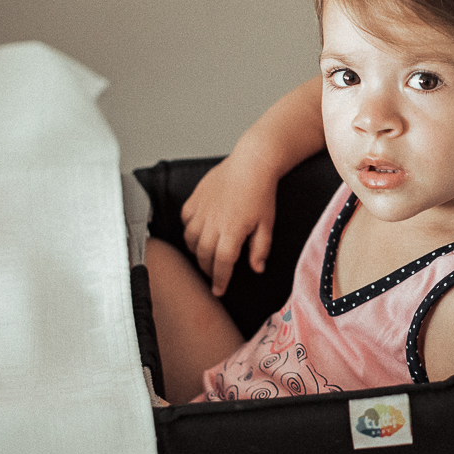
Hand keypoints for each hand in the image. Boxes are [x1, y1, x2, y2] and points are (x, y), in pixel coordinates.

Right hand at [181, 151, 278, 295]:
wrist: (251, 163)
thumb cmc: (262, 193)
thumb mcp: (267, 224)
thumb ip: (260, 249)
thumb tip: (257, 269)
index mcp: (231, 231)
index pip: (221, 263)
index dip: (219, 279)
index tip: (219, 290)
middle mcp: (212, 223)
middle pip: (203, 255)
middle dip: (208, 269)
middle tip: (214, 274)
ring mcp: (201, 210)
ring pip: (190, 240)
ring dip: (197, 252)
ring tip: (206, 256)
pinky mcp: (194, 199)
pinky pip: (186, 221)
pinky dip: (190, 231)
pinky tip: (199, 233)